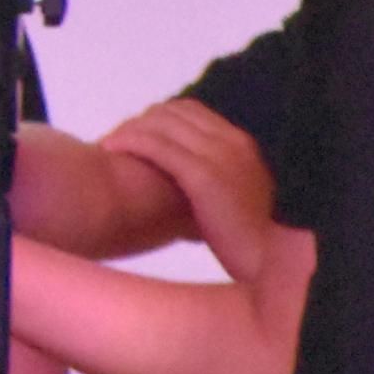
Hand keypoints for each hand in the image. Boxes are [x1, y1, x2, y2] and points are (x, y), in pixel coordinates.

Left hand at [100, 99, 272, 278]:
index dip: (155, 118)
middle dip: (139, 121)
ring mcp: (220, 156)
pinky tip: (111, 150)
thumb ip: (210, 175)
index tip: (132, 134)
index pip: (188, 111)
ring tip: (108, 145)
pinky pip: (158, 146)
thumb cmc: (242, 238)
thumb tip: (175, 170)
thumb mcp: (229, 196)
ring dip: (130, 130)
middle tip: (114, 140)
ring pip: (162, 125)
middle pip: (172, 113)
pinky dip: (131, 142)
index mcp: (239, 144)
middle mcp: (232, 142)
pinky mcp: (205, 176)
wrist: (265, 262)